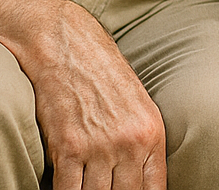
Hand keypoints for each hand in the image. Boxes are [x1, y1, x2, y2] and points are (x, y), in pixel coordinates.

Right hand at [0, 0, 165, 189]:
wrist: (64, 42)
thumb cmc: (100, 71)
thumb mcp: (137, 104)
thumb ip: (141, 143)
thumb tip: (140, 180)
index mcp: (152, 132)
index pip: (154, 189)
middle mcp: (130, 142)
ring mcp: (99, 147)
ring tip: (89, 189)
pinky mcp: (68, 148)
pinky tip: (68, 188)